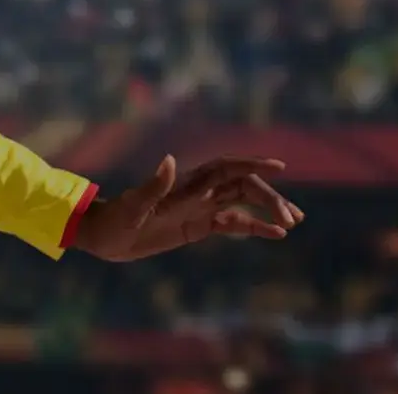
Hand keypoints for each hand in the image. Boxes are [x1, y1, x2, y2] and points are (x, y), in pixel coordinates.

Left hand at [67, 155, 300, 261]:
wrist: (103, 236)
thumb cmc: (114, 220)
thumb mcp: (132, 206)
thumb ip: (152, 185)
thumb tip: (169, 160)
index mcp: (186, 185)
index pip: (226, 169)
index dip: (252, 166)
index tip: (279, 167)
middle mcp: (197, 193)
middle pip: (243, 187)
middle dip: (269, 198)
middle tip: (292, 218)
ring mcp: (199, 209)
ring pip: (243, 203)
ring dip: (269, 210)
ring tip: (295, 221)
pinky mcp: (198, 226)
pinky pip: (232, 224)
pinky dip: (255, 228)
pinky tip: (276, 235)